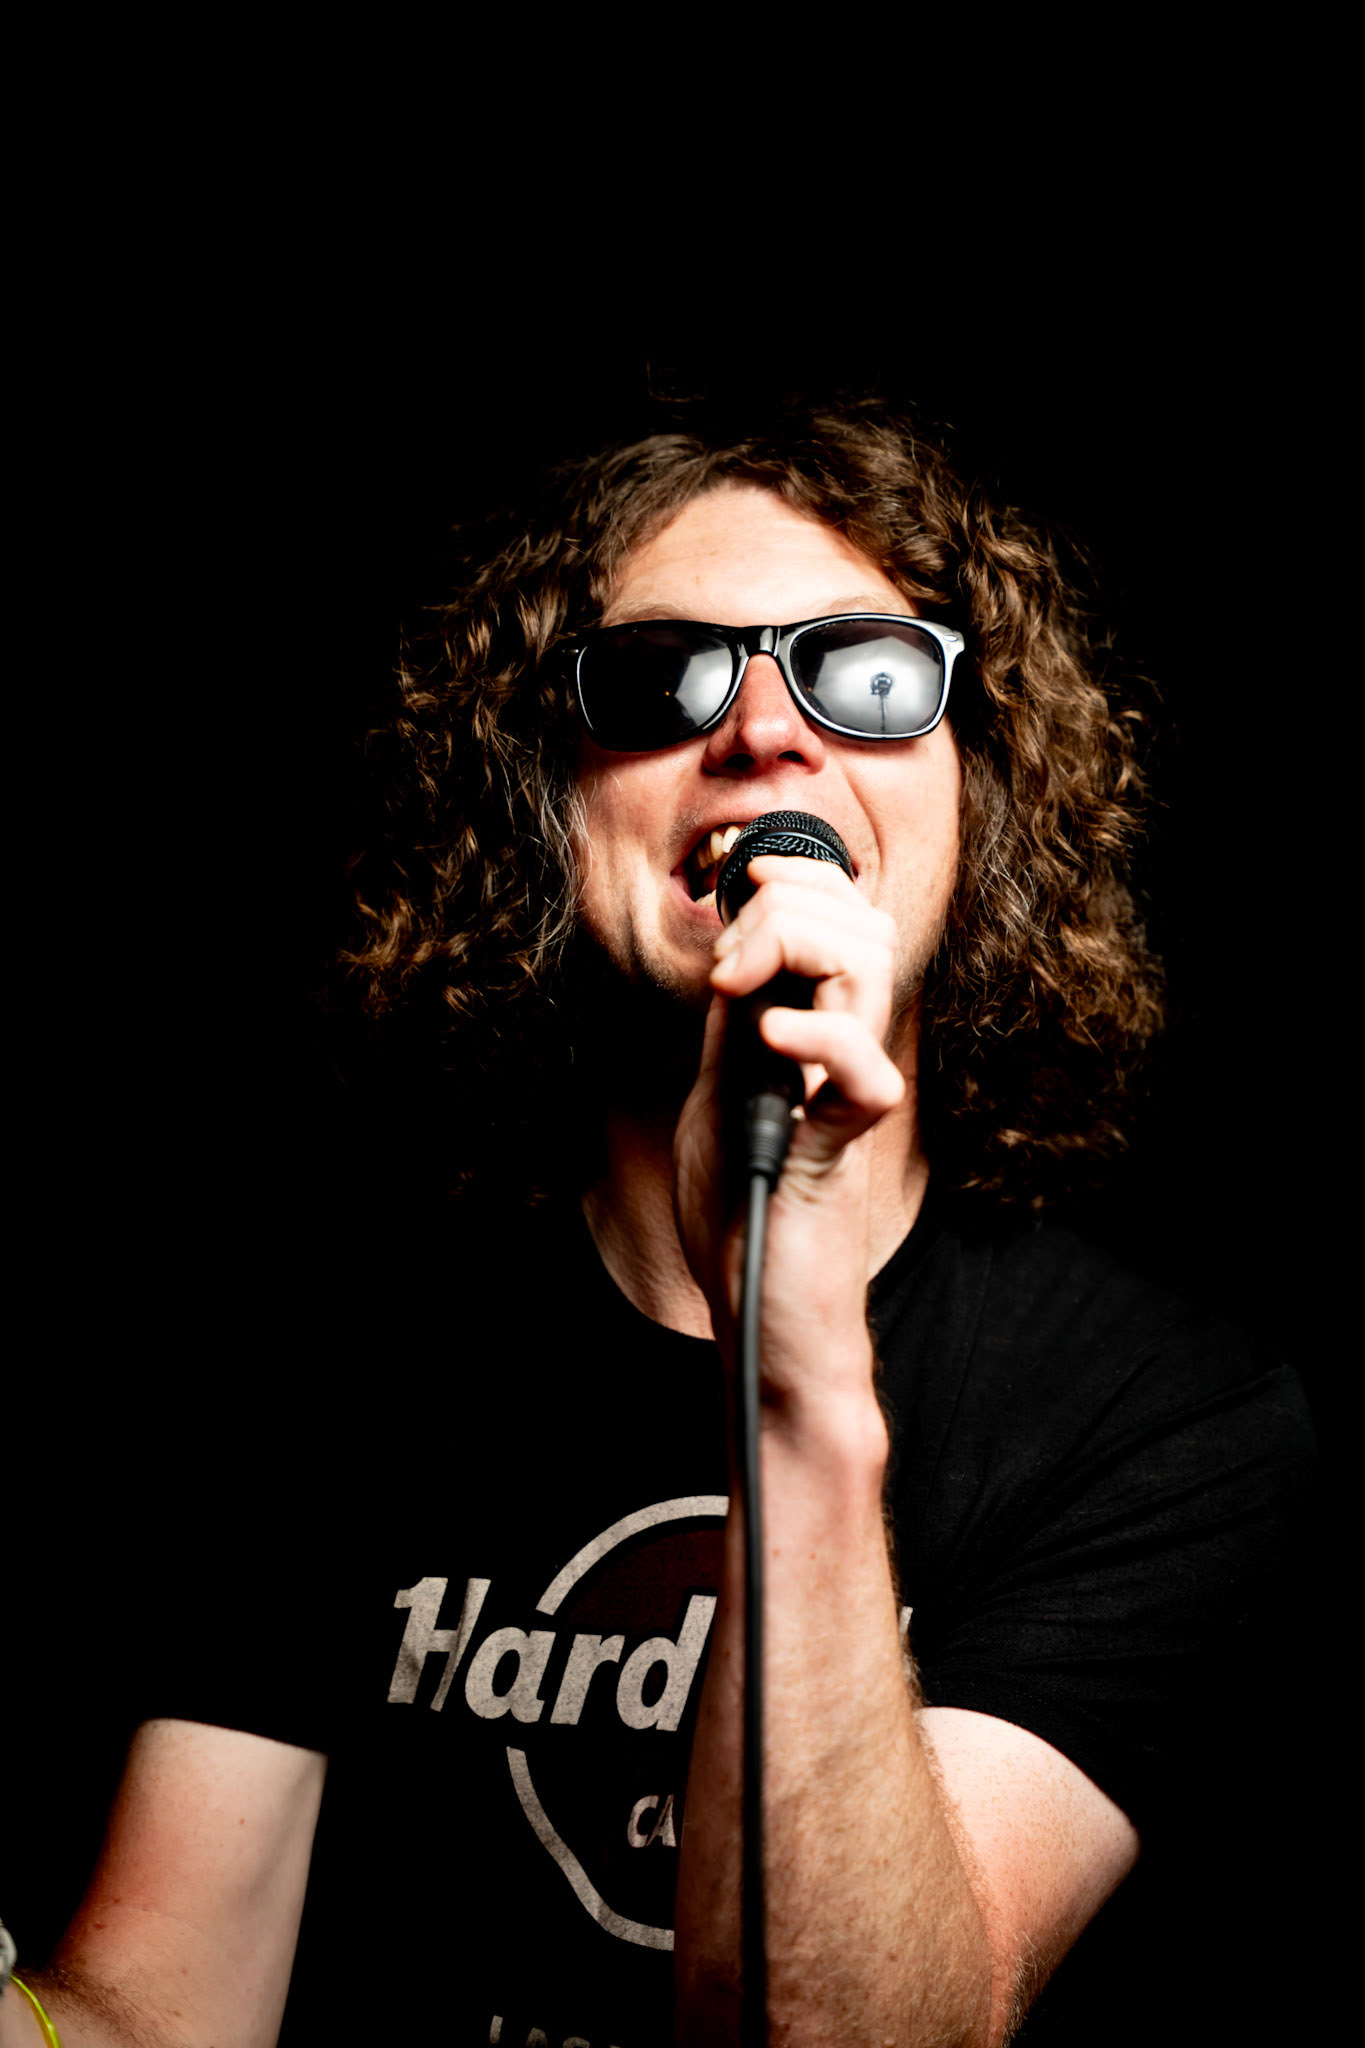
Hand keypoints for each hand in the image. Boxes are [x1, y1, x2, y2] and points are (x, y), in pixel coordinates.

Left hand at [672, 855, 905, 1415]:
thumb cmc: (740, 1215)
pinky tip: (768, 1038)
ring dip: (794, 949)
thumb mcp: (716, 1095)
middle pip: (862, 922)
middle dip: (781, 909)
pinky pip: (865, 1076)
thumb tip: (729, 960)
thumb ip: (730, 1031)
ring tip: (739, 994)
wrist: (759, 1317)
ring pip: (873, 968)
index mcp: (817, 1031)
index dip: (792, 881)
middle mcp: (845, 1052)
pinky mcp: (843, 1149)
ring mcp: (849, 1096)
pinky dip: (818, 1038)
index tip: (735, 904)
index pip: (842, 913)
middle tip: (726, 975)